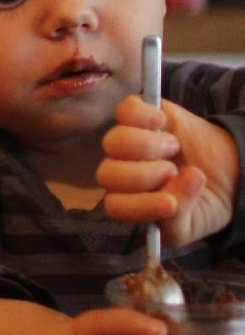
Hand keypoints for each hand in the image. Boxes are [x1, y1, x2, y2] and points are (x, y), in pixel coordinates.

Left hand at [98, 94, 238, 245]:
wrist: (227, 171)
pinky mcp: (139, 115)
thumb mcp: (194, 224)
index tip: (171, 204)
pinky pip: (125, 110)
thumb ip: (176, 220)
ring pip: (115, 142)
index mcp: (130, 202)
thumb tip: (184, 178)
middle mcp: (123, 173)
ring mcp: (128, 142)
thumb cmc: (204, 200)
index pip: (115, 207)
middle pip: (108, 174)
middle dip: (145, 176)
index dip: (141, 206)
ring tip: (174, 148)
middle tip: (173, 171)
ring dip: (148, 147)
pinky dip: (143, 115)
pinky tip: (162, 122)